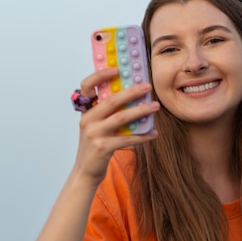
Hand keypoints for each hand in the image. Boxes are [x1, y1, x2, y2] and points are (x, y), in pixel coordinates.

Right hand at [74, 68, 159, 183]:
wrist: (86, 171)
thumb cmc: (95, 145)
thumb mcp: (97, 126)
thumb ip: (108, 112)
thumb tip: (132, 96)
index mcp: (86, 111)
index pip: (87, 86)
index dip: (100, 75)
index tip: (117, 69)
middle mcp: (88, 120)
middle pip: (111, 101)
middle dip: (132, 92)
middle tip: (148, 86)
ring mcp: (94, 134)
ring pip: (121, 118)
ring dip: (141, 111)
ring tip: (155, 106)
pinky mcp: (103, 147)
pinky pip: (127, 138)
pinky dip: (142, 136)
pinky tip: (153, 133)